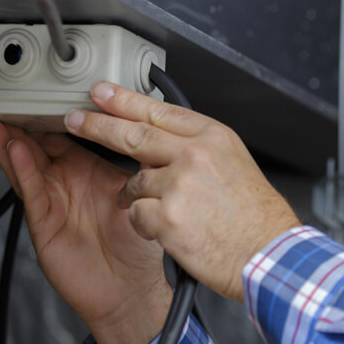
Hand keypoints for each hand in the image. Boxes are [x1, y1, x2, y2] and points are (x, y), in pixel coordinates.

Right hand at [0, 95, 171, 343]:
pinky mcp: (44, 221)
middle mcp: (68, 180)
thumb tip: (143, 129)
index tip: (48, 86)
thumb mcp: (137, 192)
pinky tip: (14, 150)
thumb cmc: (136, 244)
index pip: (67, 133)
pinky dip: (23, 169)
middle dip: (20, 118)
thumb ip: (131, 162)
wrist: (130, 287)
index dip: (56, 111)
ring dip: (8, 138)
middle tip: (3, 94)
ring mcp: (54, 199)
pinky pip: (32, 190)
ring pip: (26, 162)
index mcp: (90, 168)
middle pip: (38, 142)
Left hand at [64, 81, 301, 302]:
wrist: (267, 251)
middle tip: (76, 119)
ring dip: (137, 196)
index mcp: (213, 137)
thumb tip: (160, 144)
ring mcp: (179, 184)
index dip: (126, 100)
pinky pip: (137, 214)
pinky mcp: (166, 216)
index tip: (102, 92)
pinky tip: (168, 230)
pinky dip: (145, 224)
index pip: (160, 111)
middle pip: (134, 134)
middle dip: (99, 125)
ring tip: (162, 209)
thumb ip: (196, 147)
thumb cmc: (254, 213)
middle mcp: (194, 155)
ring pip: (134, 182)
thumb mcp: (234, 162)